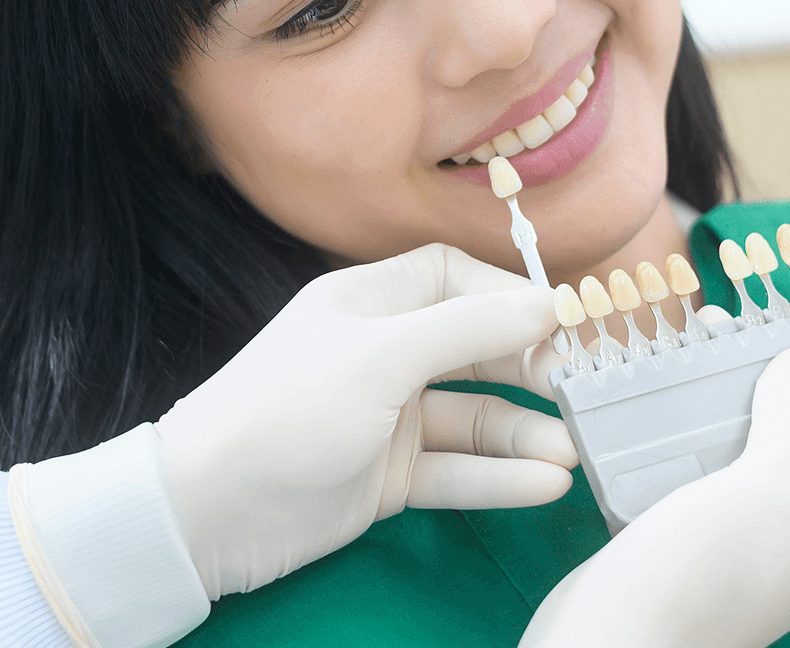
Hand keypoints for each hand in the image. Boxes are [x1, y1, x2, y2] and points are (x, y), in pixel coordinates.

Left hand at [154, 243, 576, 597]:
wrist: (206, 511)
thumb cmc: (285, 411)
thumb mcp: (381, 357)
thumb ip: (469, 329)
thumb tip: (547, 301)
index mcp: (368, 302)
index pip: (454, 278)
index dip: (508, 295)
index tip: (562, 321)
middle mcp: (381, 353)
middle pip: (474, 349)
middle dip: (529, 368)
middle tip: (583, 389)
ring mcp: (385, 419)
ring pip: (472, 417)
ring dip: (523, 432)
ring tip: (574, 449)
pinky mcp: (386, 479)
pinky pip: (456, 470)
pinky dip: (498, 476)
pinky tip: (545, 482)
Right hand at [521, 347, 789, 647]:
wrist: (604, 643)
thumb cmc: (697, 582)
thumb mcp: (764, 492)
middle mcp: (783, 538)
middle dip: (789, 383)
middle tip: (765, 327)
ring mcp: (725, 539)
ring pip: (738, 451)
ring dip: (726, 399)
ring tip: (707, 342)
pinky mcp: (669, 535)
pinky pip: (685, 469)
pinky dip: (676, 428)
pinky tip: (659, 393)